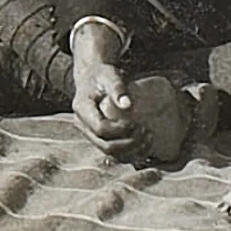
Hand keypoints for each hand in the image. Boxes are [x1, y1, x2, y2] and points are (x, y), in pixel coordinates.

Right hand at [67, 20, 138, 144]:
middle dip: (129, 143)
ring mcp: (90, 134)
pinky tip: (145, 145)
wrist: (93, 78)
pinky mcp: (99, 139)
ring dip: (132, 151)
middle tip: (146, 130)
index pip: (100, 128)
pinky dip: (131, 154)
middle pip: (105, 146)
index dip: (120, 129)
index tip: (136, 122)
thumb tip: (127, 104)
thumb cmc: (102, 75)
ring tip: (148, 137)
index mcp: (82, 109)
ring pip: (110, 154)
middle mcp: (82, 125)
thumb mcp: (109, 76)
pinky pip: (115, 155)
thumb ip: (117, 88)